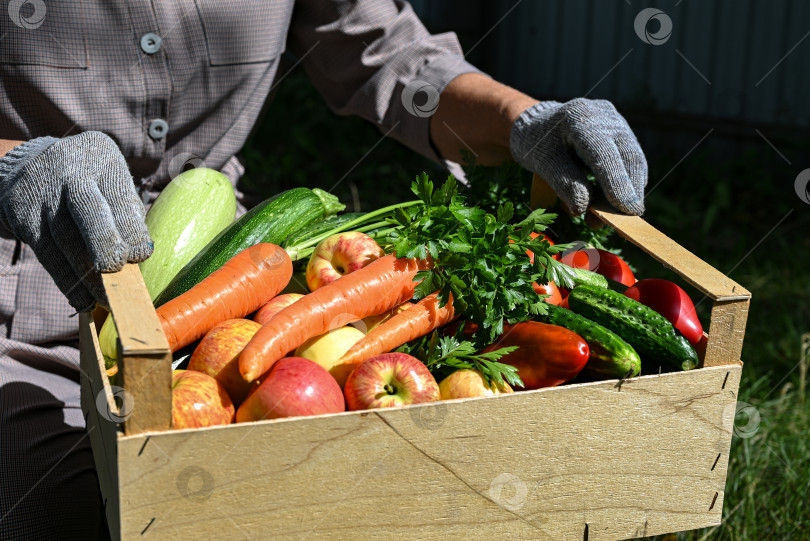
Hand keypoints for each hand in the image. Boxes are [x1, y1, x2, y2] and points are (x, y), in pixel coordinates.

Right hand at [0, 132, 152, 310]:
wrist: (30, 164)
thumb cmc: (90, 180)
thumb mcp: (111, 178)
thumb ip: (126, 210)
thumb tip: (140, 254)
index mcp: (100, 156)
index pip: (118, 194)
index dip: (130, 226)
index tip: (141, 254)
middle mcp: (69, 170)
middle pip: (86, 209)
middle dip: (103, 242)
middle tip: (117, 269)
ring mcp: (42, 193)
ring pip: (64, 238)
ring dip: (87, 274)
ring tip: (107, 299)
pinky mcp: (23, 216)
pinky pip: (47, 253)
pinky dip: (66, 280)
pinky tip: (82, 299)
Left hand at [509, 98, 646, 215]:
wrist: (536, 126)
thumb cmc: (536, 145)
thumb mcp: (543, 164)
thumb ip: (564, 183)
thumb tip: (583, 209)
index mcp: (578, 117)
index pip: (604, 152)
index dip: (617, 182)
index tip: (626, 210)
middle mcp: (603, 115)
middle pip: (628, 155)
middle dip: (630, 190)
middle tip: (627, 219)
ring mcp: (615, 122)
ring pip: (634, 159)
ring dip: (629, 190)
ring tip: (612, 215)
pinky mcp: (621, 132)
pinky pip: (630, 160)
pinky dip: (625, 183)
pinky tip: (612, 201)